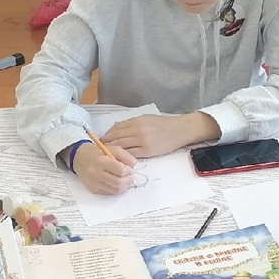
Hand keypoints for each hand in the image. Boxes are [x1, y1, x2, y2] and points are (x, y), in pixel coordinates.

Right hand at [72, 141, 135, 194]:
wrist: (78, 157)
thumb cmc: (96, 151)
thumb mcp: (111, 148)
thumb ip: (124, 155)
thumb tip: (133, 165)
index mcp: (101, 161)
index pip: (120, 170)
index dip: (128, 170)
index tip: (129, 168)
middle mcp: (96, 173)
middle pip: (119, 182)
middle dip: (128, 179)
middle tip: (130, 175)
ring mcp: (94, 183)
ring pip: (115, 189)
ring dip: (124, 185)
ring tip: (125, 179)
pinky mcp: (94, 189)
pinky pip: (110, 192)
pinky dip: (117, 188)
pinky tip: (117, 182)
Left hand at [102, 112, 217, 158]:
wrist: (179, 130)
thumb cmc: (164, 124)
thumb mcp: (146, 119)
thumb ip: (132, 123)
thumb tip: (117, 127)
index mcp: (136, 121)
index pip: (116, 128)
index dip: (107, 135)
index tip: (101, 139)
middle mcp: (137, 130)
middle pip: (116, 137)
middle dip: (106, 143)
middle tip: (98, 149)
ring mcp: (142, 140)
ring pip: (121, 146)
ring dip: (112, 151)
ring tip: (106, 155)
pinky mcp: (147, 150)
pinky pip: (131, 154)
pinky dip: (123, 157)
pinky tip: (119, 159)